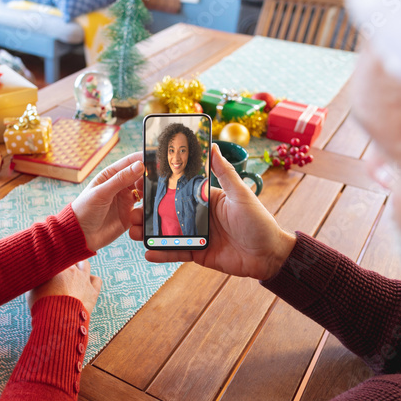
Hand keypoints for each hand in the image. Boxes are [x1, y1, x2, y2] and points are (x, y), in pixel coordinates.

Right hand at [27, 259, 102, 315]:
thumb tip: (35, 274)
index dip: (52, 258)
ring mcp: (84, 280)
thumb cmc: (42, 305)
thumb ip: (36, 279)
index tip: (48, 260)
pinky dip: (92, 279)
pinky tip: (87, 282)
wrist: (58, 320)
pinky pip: (97, 280)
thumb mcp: (32, 289)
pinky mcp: (93, 292)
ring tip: (74, 271)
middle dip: (65, 261)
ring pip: (85, 264)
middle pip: (70, 257)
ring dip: (80, 265)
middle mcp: (72, 269)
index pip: (55, 255)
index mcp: (57, 266)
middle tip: (60, 267)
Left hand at [72, 152, 144, 251]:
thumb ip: (121, 179)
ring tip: (151, 196)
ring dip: (150, 193)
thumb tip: (140, 165)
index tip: (155, 161)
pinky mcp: (130, 214)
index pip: (131, 162)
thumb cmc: (85, 210)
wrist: (81, 235)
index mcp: (111, 175)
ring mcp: (126, 200)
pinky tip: (148, 209)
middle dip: (149, 178)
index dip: (143, 160)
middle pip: (141, 176)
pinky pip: (144, 208)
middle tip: (154, 182)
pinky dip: (148, 208)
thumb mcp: (102, 192)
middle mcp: (120, 186)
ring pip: (145, 192)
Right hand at [129, 144, 296, 279]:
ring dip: (150, 232)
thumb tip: (214, 145)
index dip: (160, 187)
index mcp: (207, 197)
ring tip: (133, 232)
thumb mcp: (241, 194)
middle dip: (148, 212)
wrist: (270, 255)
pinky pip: (177, 253)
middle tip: (130, 213)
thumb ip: (225, 172)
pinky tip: (147, 253)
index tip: (140, 184)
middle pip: (168, 212)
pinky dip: (162, 254)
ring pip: (168, 232)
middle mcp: (199, 215)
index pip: (178, 189)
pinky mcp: (199, 253)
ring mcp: (197, 235)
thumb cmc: (259, 222)